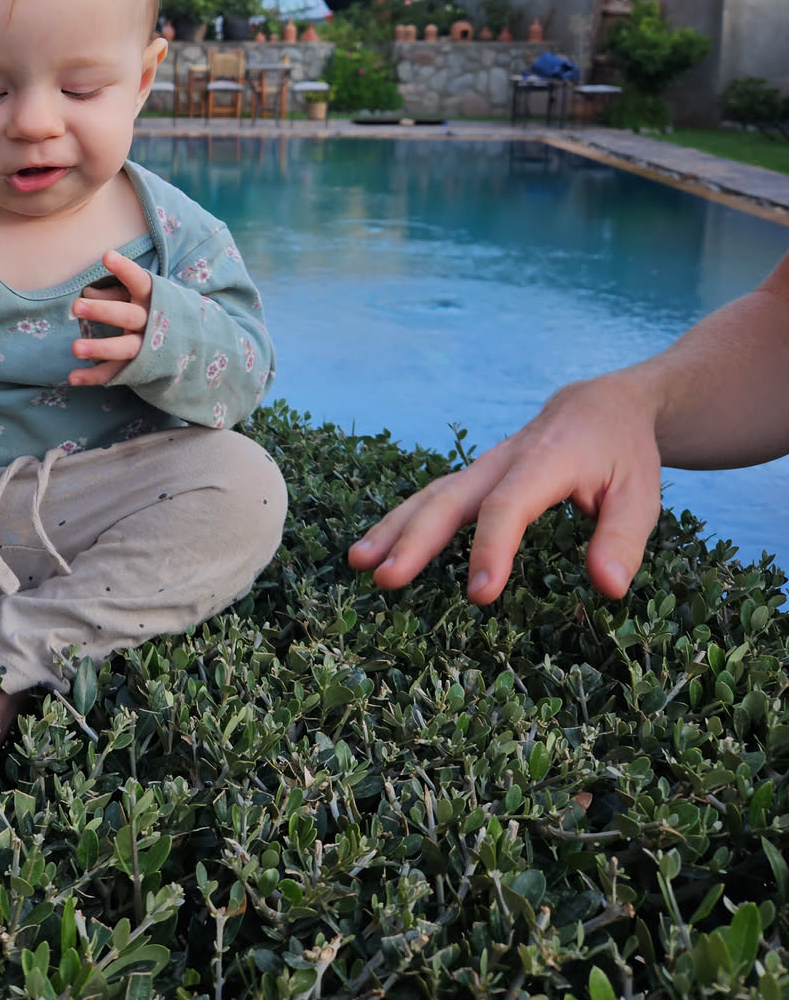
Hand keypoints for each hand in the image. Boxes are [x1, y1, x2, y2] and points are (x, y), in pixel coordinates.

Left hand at [68, 249, 152, 385]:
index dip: (125, 270)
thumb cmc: (154, 310)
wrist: (194, 345)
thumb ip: (113, 294)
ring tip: (74, 348)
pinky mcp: (140, 369)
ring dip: (100, 349)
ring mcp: (147, 348)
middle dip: (103, 312)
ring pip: (125, 349)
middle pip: (128, 316)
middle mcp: (152, 323)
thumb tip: (88, 292)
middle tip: (75, 306)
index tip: (107, 256)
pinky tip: (73, 377)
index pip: (140, 281)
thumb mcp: (138, 298)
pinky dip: (94, 377)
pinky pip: (117, 373)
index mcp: (153, 299)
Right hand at [347, 371, 663, 603]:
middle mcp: (504, 461)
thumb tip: (607, 587)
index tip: (480, 594)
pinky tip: (373, 549)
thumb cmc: (623, 454)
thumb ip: (622, 540)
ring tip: (358, 563)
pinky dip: (400, 522)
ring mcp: (483, 467)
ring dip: (393, 528)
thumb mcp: (641, 495)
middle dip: (416, 539)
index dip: (492, 547)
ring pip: (430, 495)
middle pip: (450, 498)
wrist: (600, 405)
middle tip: (386, 579)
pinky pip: (432, 497)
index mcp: (546, 461)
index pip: (509, 505)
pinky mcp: (475, 477)